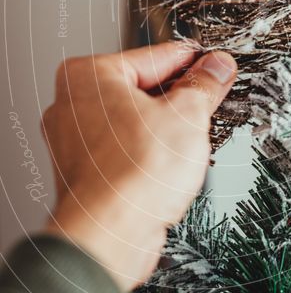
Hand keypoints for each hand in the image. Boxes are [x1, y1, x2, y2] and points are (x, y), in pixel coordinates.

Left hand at [41, 43, 236, 290]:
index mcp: (87, 75)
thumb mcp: (187, 115)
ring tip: (192, 139)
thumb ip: (204, 85)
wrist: (110, 235)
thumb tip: (216, 68)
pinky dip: (149, 155)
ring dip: (166, 129)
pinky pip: (126, 151)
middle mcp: (72, 105)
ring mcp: (75, 142)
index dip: (192, 62)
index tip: (216, 64)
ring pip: (134, 122)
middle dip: (178, 98)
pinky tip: (171, 166)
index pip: (153, 56)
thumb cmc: (131, 174)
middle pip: (141, 89)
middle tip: (211, 100)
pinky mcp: (86, 174)